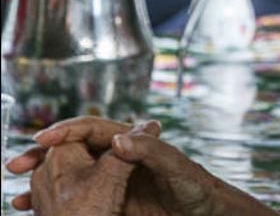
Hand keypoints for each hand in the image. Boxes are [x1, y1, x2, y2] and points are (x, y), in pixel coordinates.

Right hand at [7, 116, 278, 215]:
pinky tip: (35, 212)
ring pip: (70, 177)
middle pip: (74, 150)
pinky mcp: (111, 203)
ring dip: (42, 184)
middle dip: (44, 156)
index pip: (93, 128)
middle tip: (18, 164)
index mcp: (134, 142)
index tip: (44, 139)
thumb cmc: (197, 186)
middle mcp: (119, 159)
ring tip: (17, 195)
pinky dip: (55, 206)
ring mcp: (113, 181)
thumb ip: (150, 151)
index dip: (67, 130)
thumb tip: (118, 139)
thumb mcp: (177, 167)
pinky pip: (78, 201)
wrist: (205, 214)